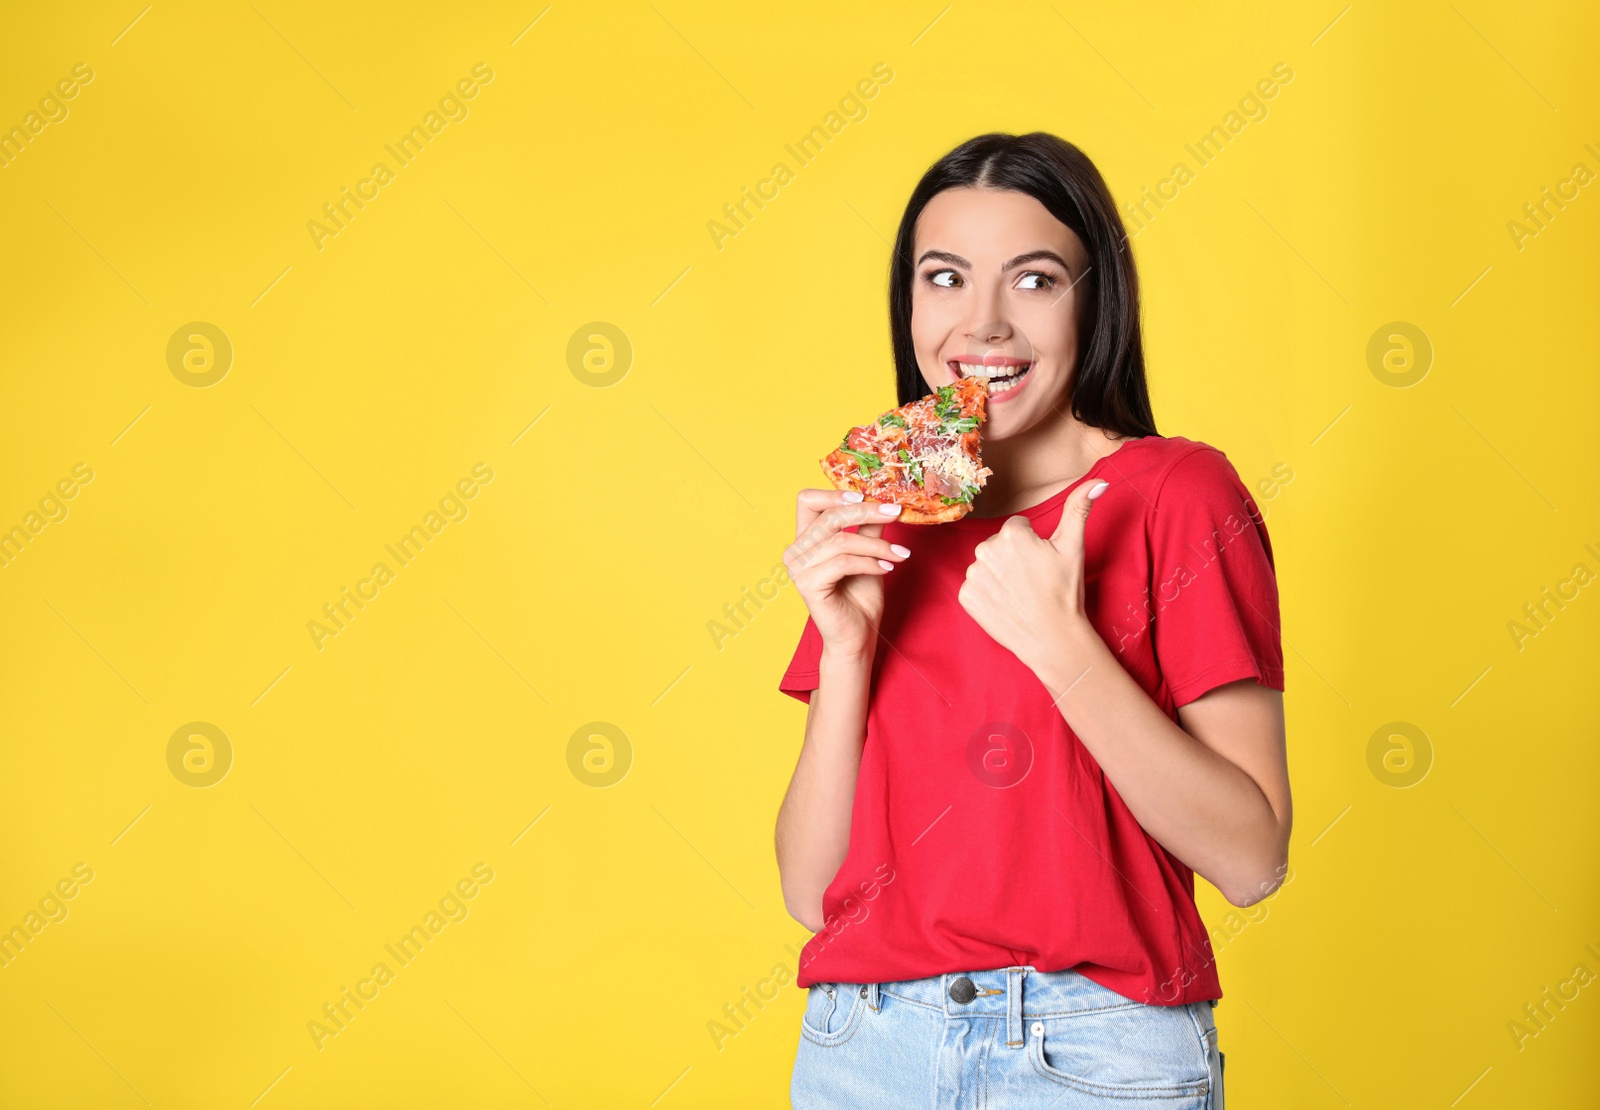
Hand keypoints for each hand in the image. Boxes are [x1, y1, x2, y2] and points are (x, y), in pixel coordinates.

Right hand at [784, 490, 910, 657]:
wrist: (857, 636)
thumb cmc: (859, 597)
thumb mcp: (868, 553)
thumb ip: (869, 527)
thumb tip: (885, 500)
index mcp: (805, 539)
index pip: (807, 500)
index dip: (835, 493)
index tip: (867, 496)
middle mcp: (795, 551)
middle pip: (830, 515)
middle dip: (867, 511)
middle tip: (896, 513)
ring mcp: (798, 568)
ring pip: (842, 541)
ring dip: (877, 545)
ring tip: (899, 553)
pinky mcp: (807, 585)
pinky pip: (843, 562)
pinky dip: (870, 563)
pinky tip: (887, 568)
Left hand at [957, 479, 1109, 673]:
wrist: (1053, 639)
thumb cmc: (1065, 592)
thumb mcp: (1073, 547)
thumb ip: (1079, 508)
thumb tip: (1099, 481)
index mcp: (1011, 534)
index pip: (1017, 528)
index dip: (1032, 545)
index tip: (1041, 564)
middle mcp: (985, 550)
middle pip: (999, 545)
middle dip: (1013, 558)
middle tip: (1032, 580)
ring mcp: (973, 575)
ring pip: (986, 566)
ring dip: (999, 576)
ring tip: (1020, 593)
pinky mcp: (966, 597)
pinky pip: (975, 587)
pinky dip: (987, 595)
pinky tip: (1005, 604)